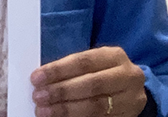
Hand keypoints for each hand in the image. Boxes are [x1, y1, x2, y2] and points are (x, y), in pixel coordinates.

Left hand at [30, 47, 145, 116]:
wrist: (128, 91)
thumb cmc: (102, 73)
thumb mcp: (93, 64)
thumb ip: (71, 69)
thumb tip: (41, 79)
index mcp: (116, 56)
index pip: (84, 61)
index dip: (58, 70)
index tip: (36, 78)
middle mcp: (128, 76)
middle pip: (92, 84)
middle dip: (62, 91)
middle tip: (38, 97)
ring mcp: (131, 99)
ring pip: (96, 107)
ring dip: (67, 110)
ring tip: (45, 111)